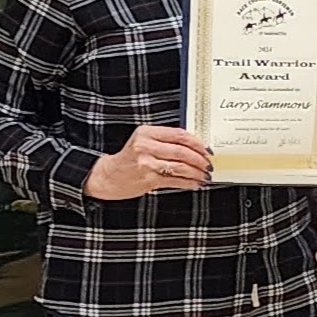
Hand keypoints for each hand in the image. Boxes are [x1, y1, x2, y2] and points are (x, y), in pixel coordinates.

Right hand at [85, 125, 211, 199]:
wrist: (108, 176)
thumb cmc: (128, 159)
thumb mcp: (143, 142)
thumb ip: (164, 141)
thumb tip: (193, 147)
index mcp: (146, 132)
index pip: (178, 134)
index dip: (196, 142)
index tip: (206, 149)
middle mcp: (145, 146)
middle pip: (181, 151)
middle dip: (199, 159)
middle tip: (208, 164)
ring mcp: (146, 163)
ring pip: (180, 166)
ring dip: (196, 172)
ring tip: (204, 175)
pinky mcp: (148, 179)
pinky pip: (174, 180)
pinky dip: (188, 182)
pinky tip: (194, 183)